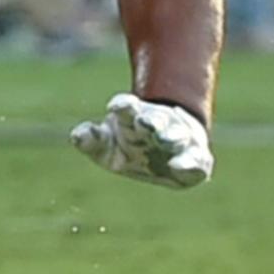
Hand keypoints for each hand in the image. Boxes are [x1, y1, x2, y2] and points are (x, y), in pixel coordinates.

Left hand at [71, 89, 213, 186]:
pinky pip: (197, 161)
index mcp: (133, 117)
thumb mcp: (106, 149)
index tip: (115, 107)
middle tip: (145, 122)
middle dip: (151, 120)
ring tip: (166, 140)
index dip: (122, 105)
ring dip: (172, 136)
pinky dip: (190, 164)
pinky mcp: (197, 158)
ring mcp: (180, 139)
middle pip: (155, 118)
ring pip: (177, 134)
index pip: (127, 107)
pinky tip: (181, 167)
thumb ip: (91, 141)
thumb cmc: (133, 149)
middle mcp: (159, 124)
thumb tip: (76, 135)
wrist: (169, 156)